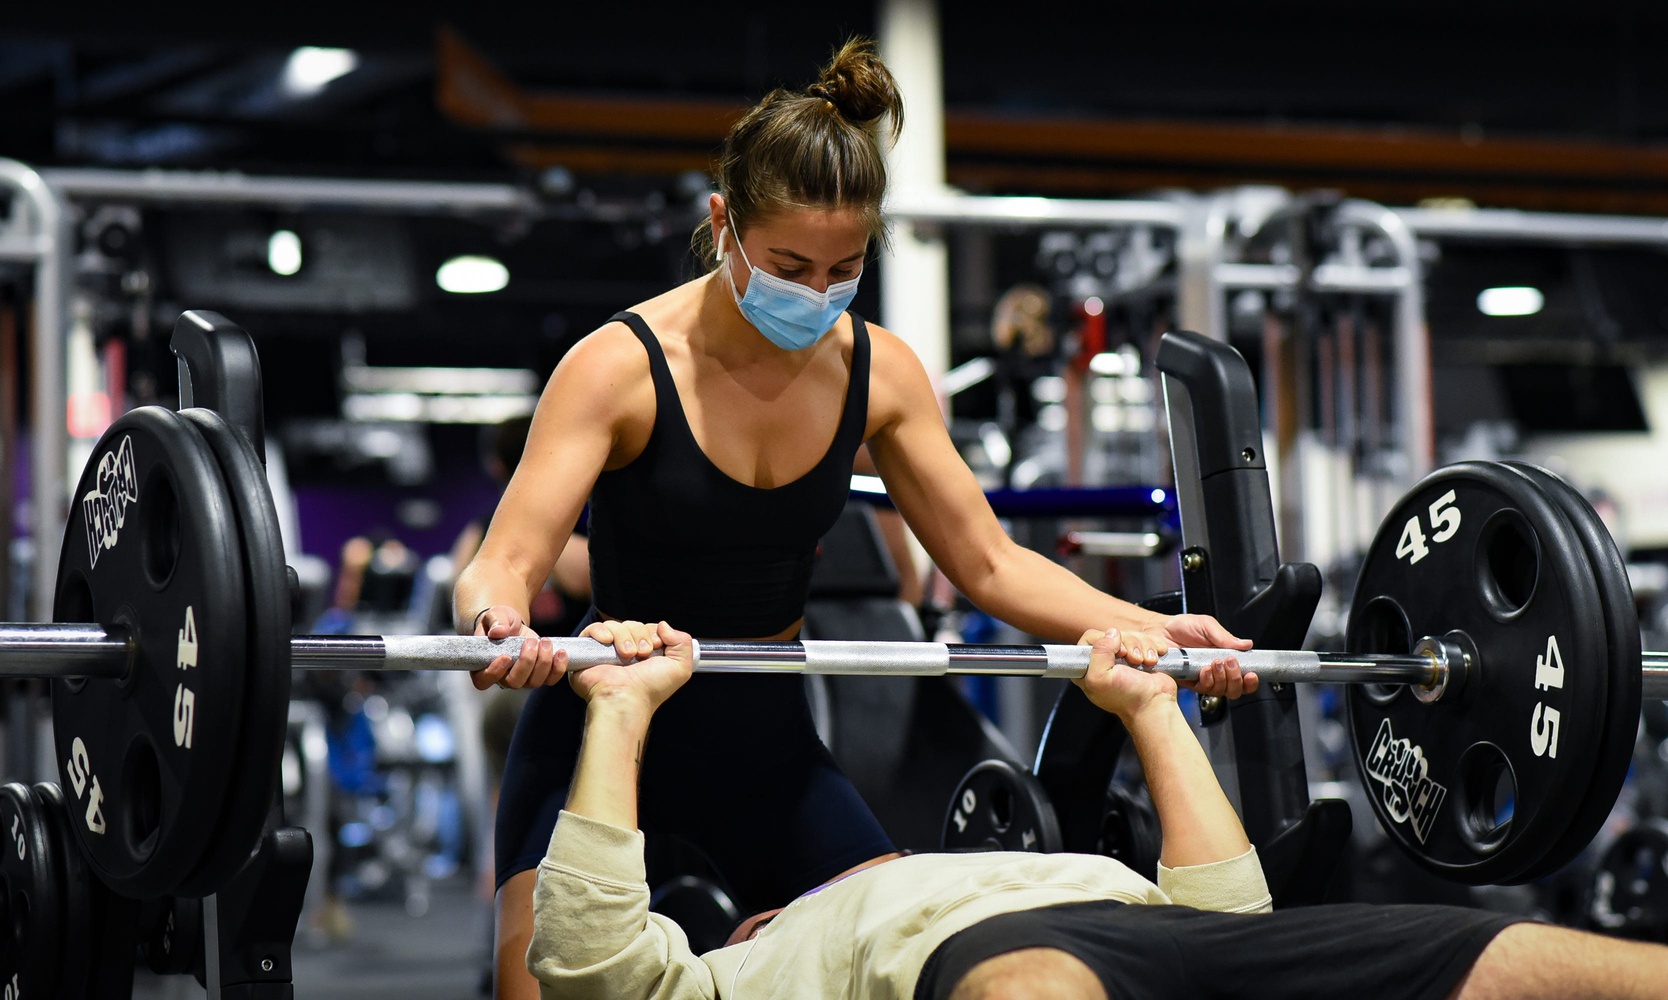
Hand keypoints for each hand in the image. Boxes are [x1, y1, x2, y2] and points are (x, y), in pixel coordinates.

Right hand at [468, 605, 566, 691]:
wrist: (514, 625)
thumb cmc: (500, 622)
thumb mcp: (495, 616)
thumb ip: (495, 621)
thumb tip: (498, 631)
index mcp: (484, 666)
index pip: (483, 680)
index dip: (494, 672)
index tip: (505, 656)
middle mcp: (503, 677)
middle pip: (514, 682)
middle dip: (526, 662)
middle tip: (531, 641)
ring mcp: (522, 679)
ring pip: (534, 682)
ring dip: (543, 662)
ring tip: (545, 641)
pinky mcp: (540, 675)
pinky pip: (551, 679)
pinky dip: (558, 668)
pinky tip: (561, 652)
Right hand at [568, 621, 693, 714]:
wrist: (626, 699)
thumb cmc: (651, 689)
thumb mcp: (680, 668)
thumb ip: (682, 642)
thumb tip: (663, 625)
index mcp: (646, 653)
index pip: (649, 627)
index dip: (653, 633)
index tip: (655, 647)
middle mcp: (627, 651)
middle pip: (633, 624)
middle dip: (640, 635)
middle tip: (642, 654)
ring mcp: (607, 651)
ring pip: (615, 625)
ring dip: (624, 637)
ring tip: (627, 656)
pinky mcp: (588, 652)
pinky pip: (593, 629)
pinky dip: (601, 631)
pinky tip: (607, 642)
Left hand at [1072, 629, 1176, 722]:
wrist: (1154, 705)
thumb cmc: (1127, 698)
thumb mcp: (1100, 678)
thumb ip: (1098, 652)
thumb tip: (1112, 633)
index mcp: (1088, 667)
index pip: (1090, 638)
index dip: (1105, 641)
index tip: (1116, 654)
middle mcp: (1105, 660)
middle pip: (1114, 633)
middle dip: (1128, 644)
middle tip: (1133, 660)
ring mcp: (1125, 657)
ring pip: (1133, 635)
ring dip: (1143, 647)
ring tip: (1145, 663)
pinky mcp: (1143, 655)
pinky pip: (1148, 638)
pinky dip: (1154, 646)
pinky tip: (1153, 660)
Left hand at [1154, 613, 1258, 698]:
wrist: (1160, 629)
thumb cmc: (1183, 627)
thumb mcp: (1207, 626)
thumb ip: (1226, 637)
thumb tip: (1247, 645)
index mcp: (1225, 659)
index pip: (1244, 678)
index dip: (1250, 681)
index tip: (1251, 674)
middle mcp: (1216, 672)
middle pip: (1235, 690)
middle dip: (1236, 678)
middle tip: (1230, 662)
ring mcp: (1203, 678)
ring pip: (1220, 691)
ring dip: (1221, 679)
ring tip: (1215, 663)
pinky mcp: (1189, 682)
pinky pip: (1202, 689)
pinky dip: (1206, 681)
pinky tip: (1204, 670)